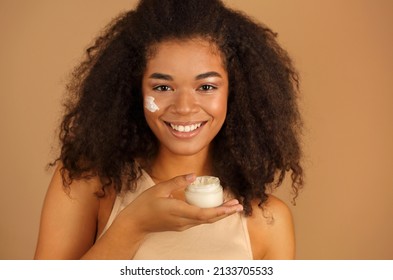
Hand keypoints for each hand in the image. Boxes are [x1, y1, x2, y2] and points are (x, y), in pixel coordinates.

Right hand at [118, 174, 242, 233]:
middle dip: (225, 213)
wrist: (135, 223)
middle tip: (239, 206)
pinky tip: (214, 208)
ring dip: (219, 214)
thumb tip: (194, 175)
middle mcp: (183, 221)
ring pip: (205, 221)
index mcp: (178, 211)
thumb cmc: (145, 204)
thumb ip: (177, 182)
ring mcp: (182, 225)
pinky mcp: (180, 225)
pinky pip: (198, 220)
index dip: (220, 211)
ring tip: (231, 206)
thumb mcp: (159, 189)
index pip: (204, 214)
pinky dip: (209, 214)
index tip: (232, 206)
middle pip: (209, 219)